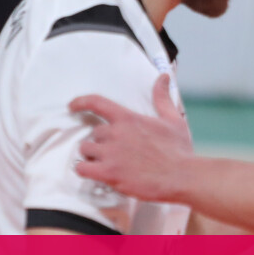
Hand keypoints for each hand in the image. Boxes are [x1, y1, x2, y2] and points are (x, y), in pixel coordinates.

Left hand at [74, 75, 191, 201]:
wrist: (181, 177)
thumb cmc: (178, 150)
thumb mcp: (173, 120)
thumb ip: (162, 98)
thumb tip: (163, 77)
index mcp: (129, 118)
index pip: (96, 102)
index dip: (80, 102)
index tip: (72, 106)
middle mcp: (116, 133)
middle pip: (93, 133)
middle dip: (101, 142)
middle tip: (116, 152)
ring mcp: (110, 154)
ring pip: (85, 150)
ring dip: (92, 156)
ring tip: (107, 163)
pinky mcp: (108, 173)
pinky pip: (81, 168)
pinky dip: (85, 170)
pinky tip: (96, 173)